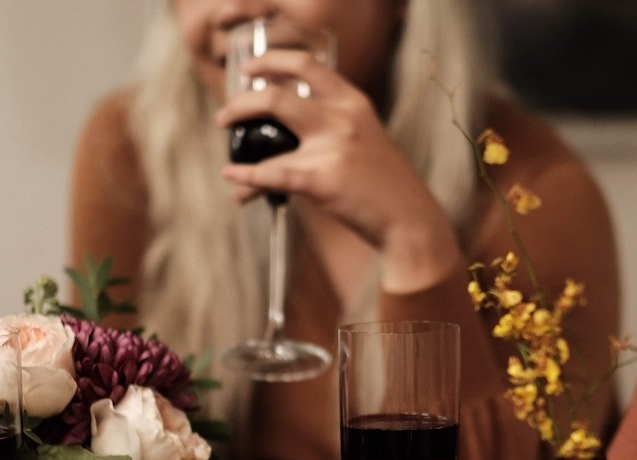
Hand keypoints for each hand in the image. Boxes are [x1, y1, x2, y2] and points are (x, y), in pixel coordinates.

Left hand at [215, 50, 462, 292]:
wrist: (411, 220)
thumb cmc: (388, 185)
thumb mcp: (369, 137)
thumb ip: (339, 123)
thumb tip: (294, 126)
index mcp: (353, 103)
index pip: (307, 65)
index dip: (272, 61)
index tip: (250, 68)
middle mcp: (341, 118)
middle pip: (275, 95)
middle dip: (241, 103)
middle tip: (225, 115)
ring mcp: (331, 148)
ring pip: (268, 133)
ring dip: (240, 143)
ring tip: (230, 164)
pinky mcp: (322, 181)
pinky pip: (272, 175)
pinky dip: (247, 179)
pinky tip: (234, 182)